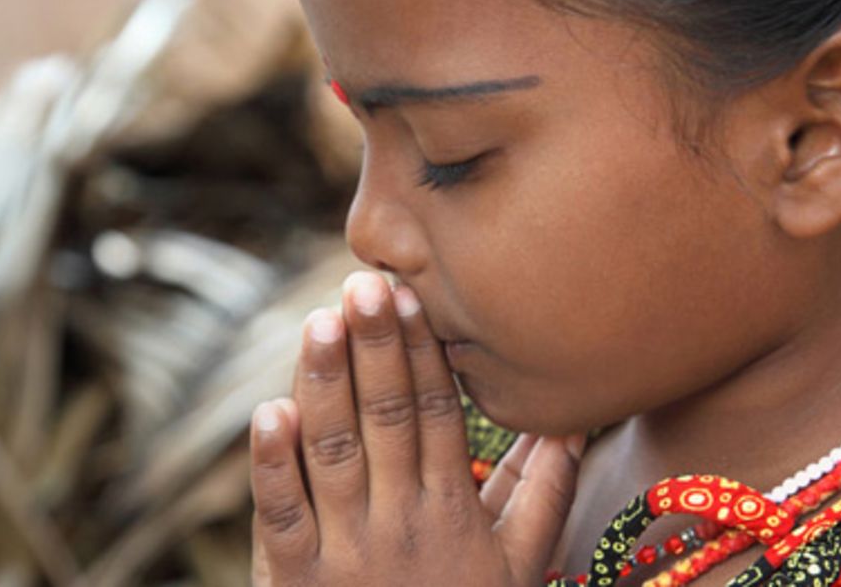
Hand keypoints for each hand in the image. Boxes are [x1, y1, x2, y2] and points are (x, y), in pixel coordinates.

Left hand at [249, 271, 586, 585]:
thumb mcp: (521, 563)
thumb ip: (544, 489)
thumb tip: (571, 416)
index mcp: (453, 509)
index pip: (439, 415)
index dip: (424, 353)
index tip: (414, 297)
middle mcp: (401, 520)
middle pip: (390, 419)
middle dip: (378, 348)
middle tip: (366, 283)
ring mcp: (346, 549)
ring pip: (334, 451)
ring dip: (327, 383)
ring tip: (321, 320)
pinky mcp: (295, 578)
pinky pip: (281, 513)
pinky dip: (272, 464)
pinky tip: (269, 411)